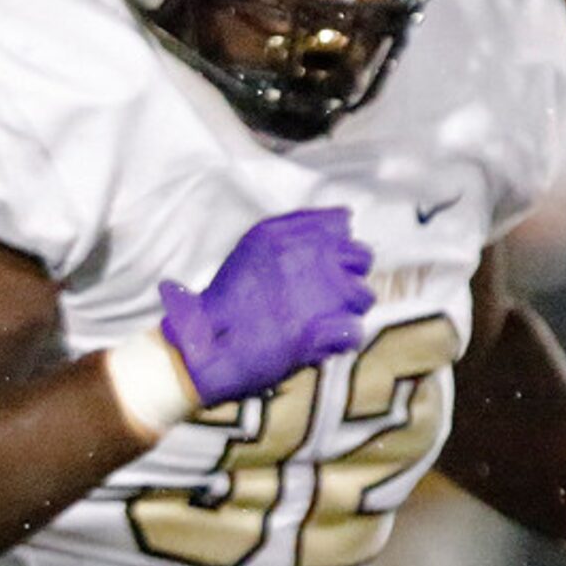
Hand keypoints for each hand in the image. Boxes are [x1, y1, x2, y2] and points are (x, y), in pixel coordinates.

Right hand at [158, 206, 374, 405]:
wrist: (203, 349)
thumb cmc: (225, 304)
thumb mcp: (253, 249)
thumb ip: (296, 231)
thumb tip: (345, 217)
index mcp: (282, 235)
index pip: (339, 225)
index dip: (335, 248)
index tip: (320, 267)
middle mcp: (305, 256)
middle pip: (360, 257)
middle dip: (348, 277)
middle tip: (322, 298)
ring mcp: (318, 292)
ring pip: (363, 296)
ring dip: (346, 310)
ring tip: (318, 324)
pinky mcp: (321, 330)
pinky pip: (353, 330)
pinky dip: (341, 340)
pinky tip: (320, 344)